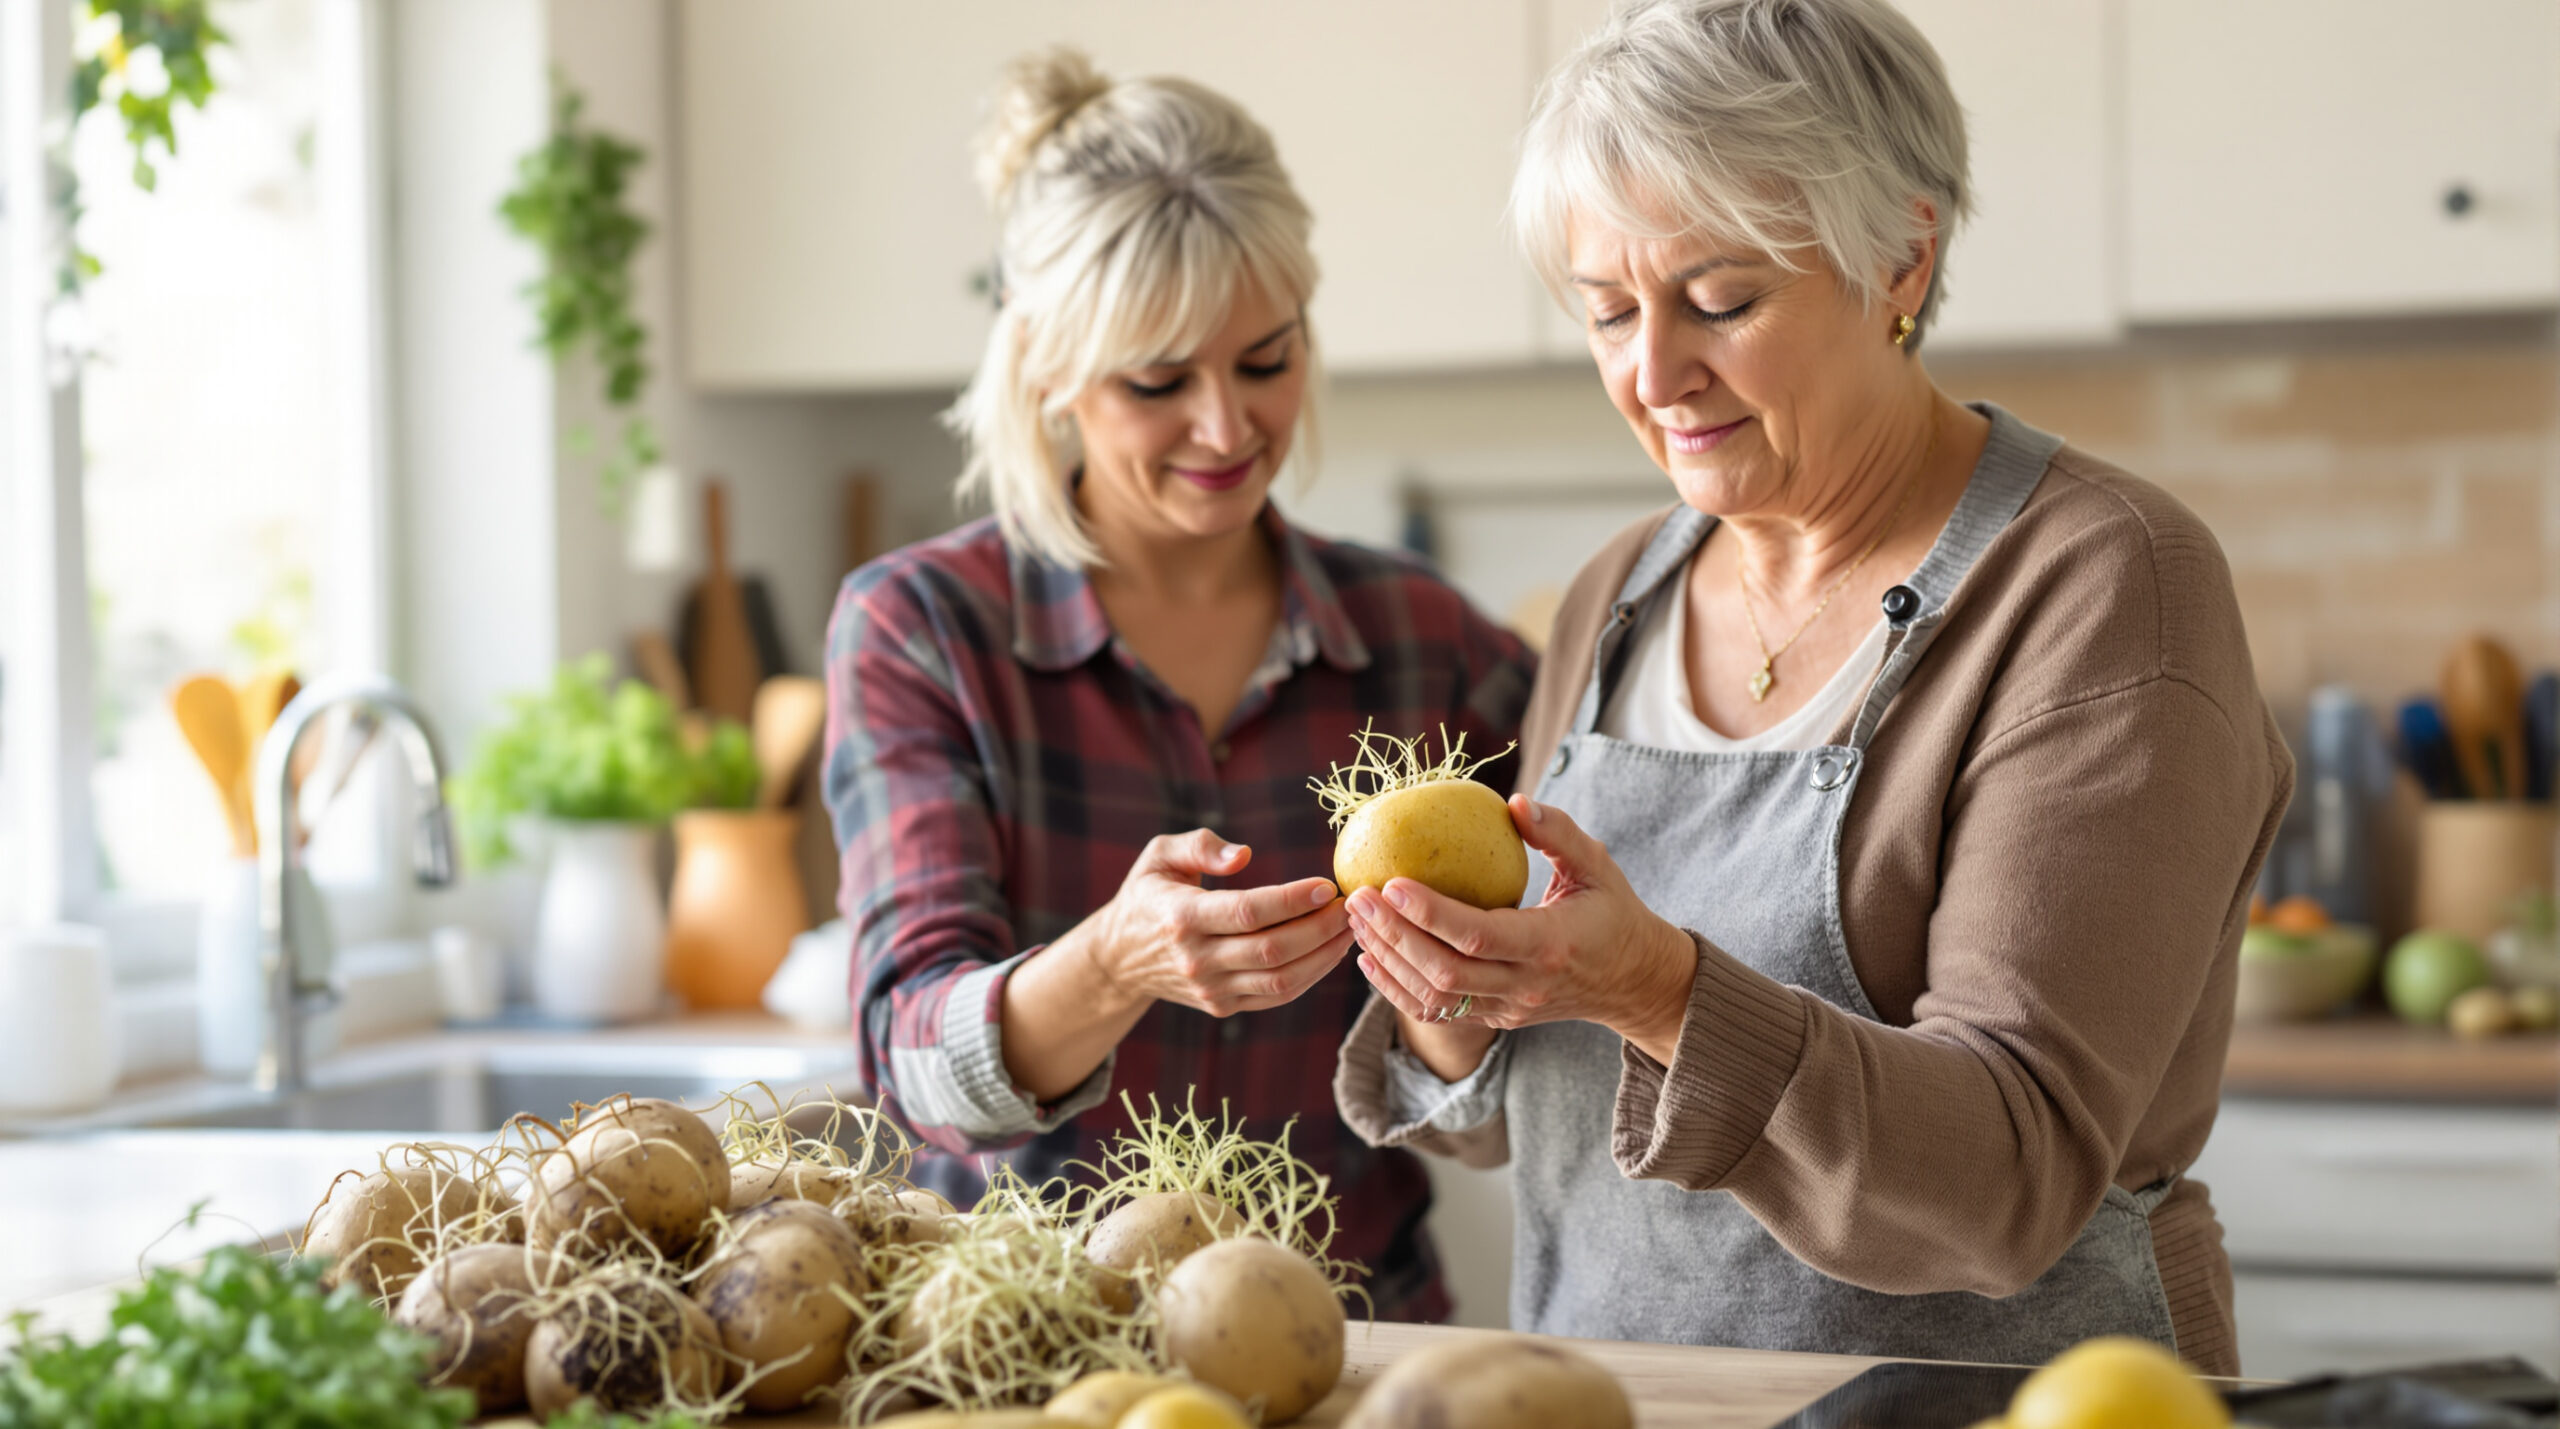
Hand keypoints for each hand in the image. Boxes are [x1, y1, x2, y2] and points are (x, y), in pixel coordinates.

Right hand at [1086, 829, 1354, 1018]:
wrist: (1120, 958)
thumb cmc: (1149, 894)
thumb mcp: (1159, 854)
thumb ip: (1200, 845)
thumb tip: (1244, 855)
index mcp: (1180, 917)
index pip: (1247, 912)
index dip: (1292, 900)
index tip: (1328, 885)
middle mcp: (1196, 959)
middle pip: (1272, 949)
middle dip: (1321, 928)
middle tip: (1352, 905)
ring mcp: (1210, 989)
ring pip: (1281, 979)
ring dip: (1325, 955)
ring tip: (1351, 928)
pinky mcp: (1222, 1006)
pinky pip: (1276, 995)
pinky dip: (1311, 976)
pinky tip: (1331, 950)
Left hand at [1348, 795, 1698, 1062]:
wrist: (1635, 981)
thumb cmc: (1613, 912)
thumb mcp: (1597, 866)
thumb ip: (1559, 833)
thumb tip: (1514, 801)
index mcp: (1549, 945)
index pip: (1478, 935)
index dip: (1429, 913)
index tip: (1391, 882)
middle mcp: (1525, 985)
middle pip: (1445, 972)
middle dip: (1394, 935)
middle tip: (1360, 897)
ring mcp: (1507, 1009)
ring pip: (1434, 997)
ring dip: (1389, 960)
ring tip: (1358, 920)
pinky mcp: (1495, 1019)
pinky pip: (1436, 1013)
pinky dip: (1396, 988)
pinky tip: (1371, 957)